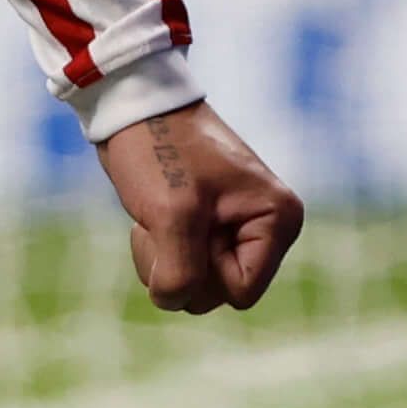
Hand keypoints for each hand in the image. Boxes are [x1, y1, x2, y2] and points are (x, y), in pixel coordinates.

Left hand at [96, 99, 302, 312]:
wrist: (129, 106)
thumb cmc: (156, 149)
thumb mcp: (170, 214)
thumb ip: (180, 272)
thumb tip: (175, 302)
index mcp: (277, 221)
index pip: (239, 291)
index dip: (201, 271)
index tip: (185, 226)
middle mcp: (265, 227)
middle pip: (218, 292)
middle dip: (179, 264)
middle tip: (161, 218)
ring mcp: (235, 228)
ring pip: (196, 282)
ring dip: (162, 257)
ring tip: (154, 215)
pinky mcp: (206, 226)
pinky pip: (182, 264)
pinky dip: (157, 249)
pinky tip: (149, 218)